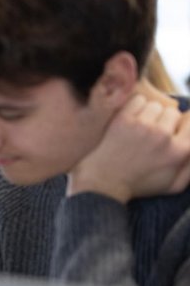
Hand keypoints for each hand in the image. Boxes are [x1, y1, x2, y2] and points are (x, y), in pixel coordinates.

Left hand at [68, 95, 189, 202]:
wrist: (104, 182)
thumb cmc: (140, 184)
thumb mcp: (174, 185)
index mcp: (180, 151)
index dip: (183, 124)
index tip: (173, 128)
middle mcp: (163, 136)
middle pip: (173, 112)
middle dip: (165, 120)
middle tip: (153, 131)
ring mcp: (143, 126)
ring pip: (155, 105)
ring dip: (149, 113)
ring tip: (141, 127)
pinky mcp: (123, 120)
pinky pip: (137, 100)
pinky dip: (135, 107)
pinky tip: (131, 120)